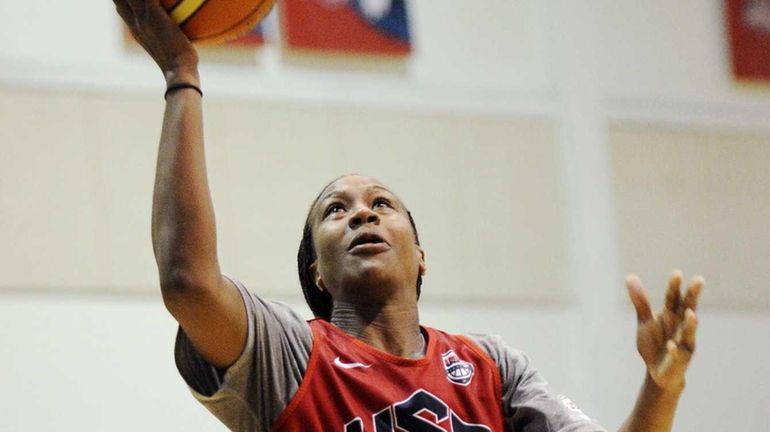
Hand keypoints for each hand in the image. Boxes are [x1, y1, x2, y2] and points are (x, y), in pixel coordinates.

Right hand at [114, 0, 198, 84]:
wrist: (178, 70)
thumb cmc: (181, 66)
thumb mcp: (171, 52)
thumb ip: (170, 39)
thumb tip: (183, 40)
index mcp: (137, 31)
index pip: (122, 11)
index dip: (120, 1)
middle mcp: (135, 23)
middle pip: (119, 0)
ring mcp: (142, 18)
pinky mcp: (153, 14)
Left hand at [626, 271, 703, 391]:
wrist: (658, 372)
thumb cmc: (655, 344)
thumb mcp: (644, 321)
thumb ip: (640, 301)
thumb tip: (630, 276)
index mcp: (672, 315)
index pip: (674, 298)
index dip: (674, 287)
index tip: (676, 273)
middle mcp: (681, 327)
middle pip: (688, 309)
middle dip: (693, 296)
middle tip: (699, 281)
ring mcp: (683, 343)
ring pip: (688, 332)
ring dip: (690, 324)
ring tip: (690, 313)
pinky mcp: (680, 360)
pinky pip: (677, 355)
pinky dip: (674, 350)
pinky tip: (670, 346)